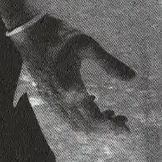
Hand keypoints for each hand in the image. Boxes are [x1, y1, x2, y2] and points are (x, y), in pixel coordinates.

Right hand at [11, 14, 135, 132]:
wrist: (28, 32)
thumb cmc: (60, 36)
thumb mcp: (88, 46)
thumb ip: (110, 64)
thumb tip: (133, 77)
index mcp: (72, 89)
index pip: (95, 119)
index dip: (112, 127)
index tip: (127, 129)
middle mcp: (60, 99)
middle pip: (86, 126)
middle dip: (106, 127)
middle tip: (123, 118)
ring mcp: (51, 99)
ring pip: (75, 123)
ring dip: (93, 123)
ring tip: (110, 112)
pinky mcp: (46, 95)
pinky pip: (65, 115)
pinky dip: (80, 116)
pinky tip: (91, 100)